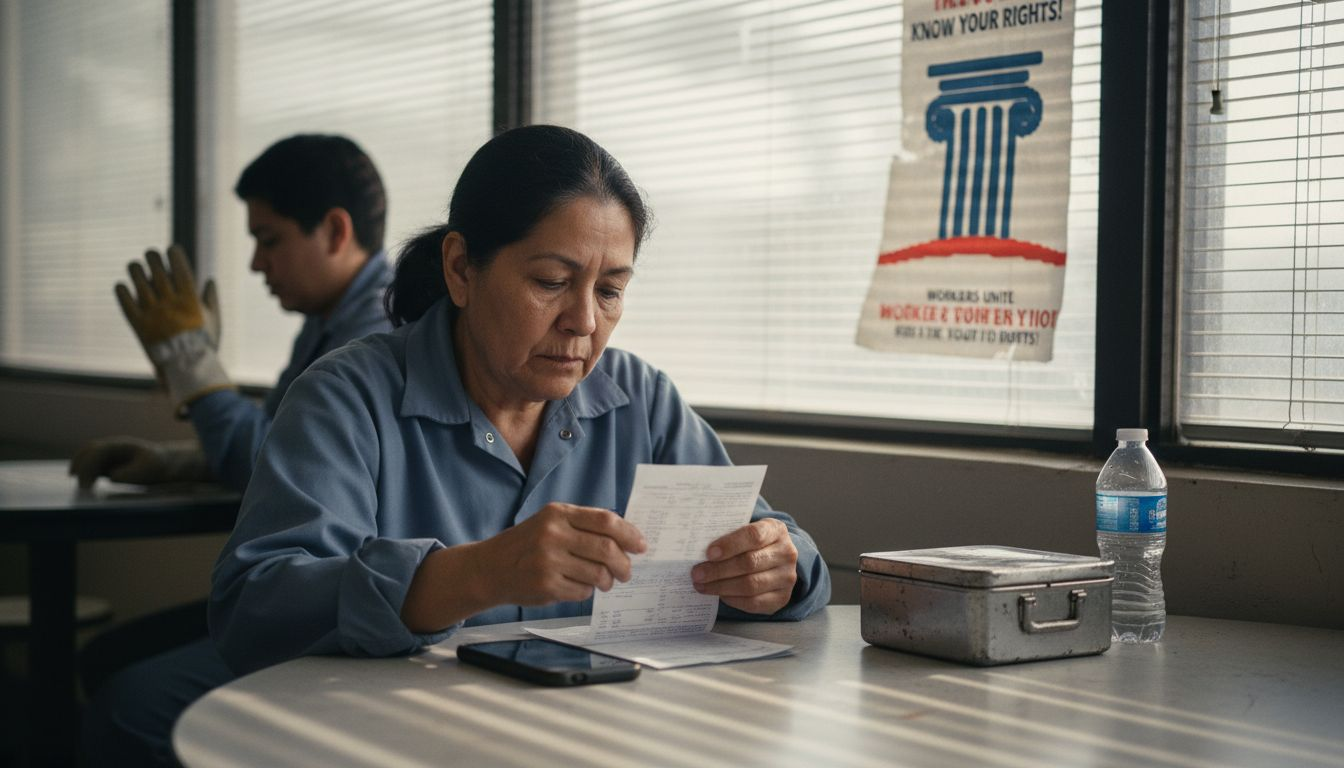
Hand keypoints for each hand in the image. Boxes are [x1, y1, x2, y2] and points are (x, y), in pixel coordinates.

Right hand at [68, 437, 208, 488]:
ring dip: (79, 469)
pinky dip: (84, 474)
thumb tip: (112, 477)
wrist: (163, 465)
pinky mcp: (105, 465)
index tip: (87, 484)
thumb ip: (132, 472)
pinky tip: (85, 487)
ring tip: (81, 488)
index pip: (98, 451)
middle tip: (82, 488)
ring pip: (86, 457)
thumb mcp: (150, 469)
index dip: (89, 465)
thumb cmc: (157, 466)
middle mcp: (111, 448)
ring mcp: (107, 455)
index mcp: (121, 445)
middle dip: (81, 466)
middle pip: (88, 450)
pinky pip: (90, 466)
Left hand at [115, 245, 231, 409]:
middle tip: (151, 256)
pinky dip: (122, 289)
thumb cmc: (204, 344)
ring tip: (136, 268)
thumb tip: (209, 280)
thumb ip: (212, 298)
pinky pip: (124, 299)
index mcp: (189, 298)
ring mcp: (152, 312)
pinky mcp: (137, 323)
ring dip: (136, 268)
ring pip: (137, 278)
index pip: (179, 264)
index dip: (174, 252)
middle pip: (156, 266)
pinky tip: (123, 286)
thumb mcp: (215, 320)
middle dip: (153, 256)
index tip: (171, 250)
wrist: (186, 368)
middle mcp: (169, 301)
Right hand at [480, 503, 647, 605]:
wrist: (490, 568)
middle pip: (607, 549)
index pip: (605, 520)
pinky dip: (586, 591)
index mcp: (558, 513)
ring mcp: (548, 561)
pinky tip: (576, 585)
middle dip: (624, 564)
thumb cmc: (527, 545)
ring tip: (604, 581)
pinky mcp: (546, 585)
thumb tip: (627, 537)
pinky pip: (583, 591)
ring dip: (607, 581)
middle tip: (627, 571)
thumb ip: (583, 525)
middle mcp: (553, 534)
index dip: (629, 534)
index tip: (641, 545)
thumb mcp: (550, 522)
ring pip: (598, 574)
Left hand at [691, 518, 797, 614]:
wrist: (776, 560)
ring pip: (750, 585)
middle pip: (750, 563)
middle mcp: (786, 553)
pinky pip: (753, 602)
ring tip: (701, 585)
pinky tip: (719, 594)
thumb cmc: (752, 544)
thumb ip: (728, 536)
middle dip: (719, 570)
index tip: (709, 553)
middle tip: (697, 573)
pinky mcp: (781, 598)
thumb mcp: (745, 532)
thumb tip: (697, 547)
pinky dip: (732, 599)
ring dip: (721, 587)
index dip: (730, 544)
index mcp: (776, 530)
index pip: (754, 535)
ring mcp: (787, 577)